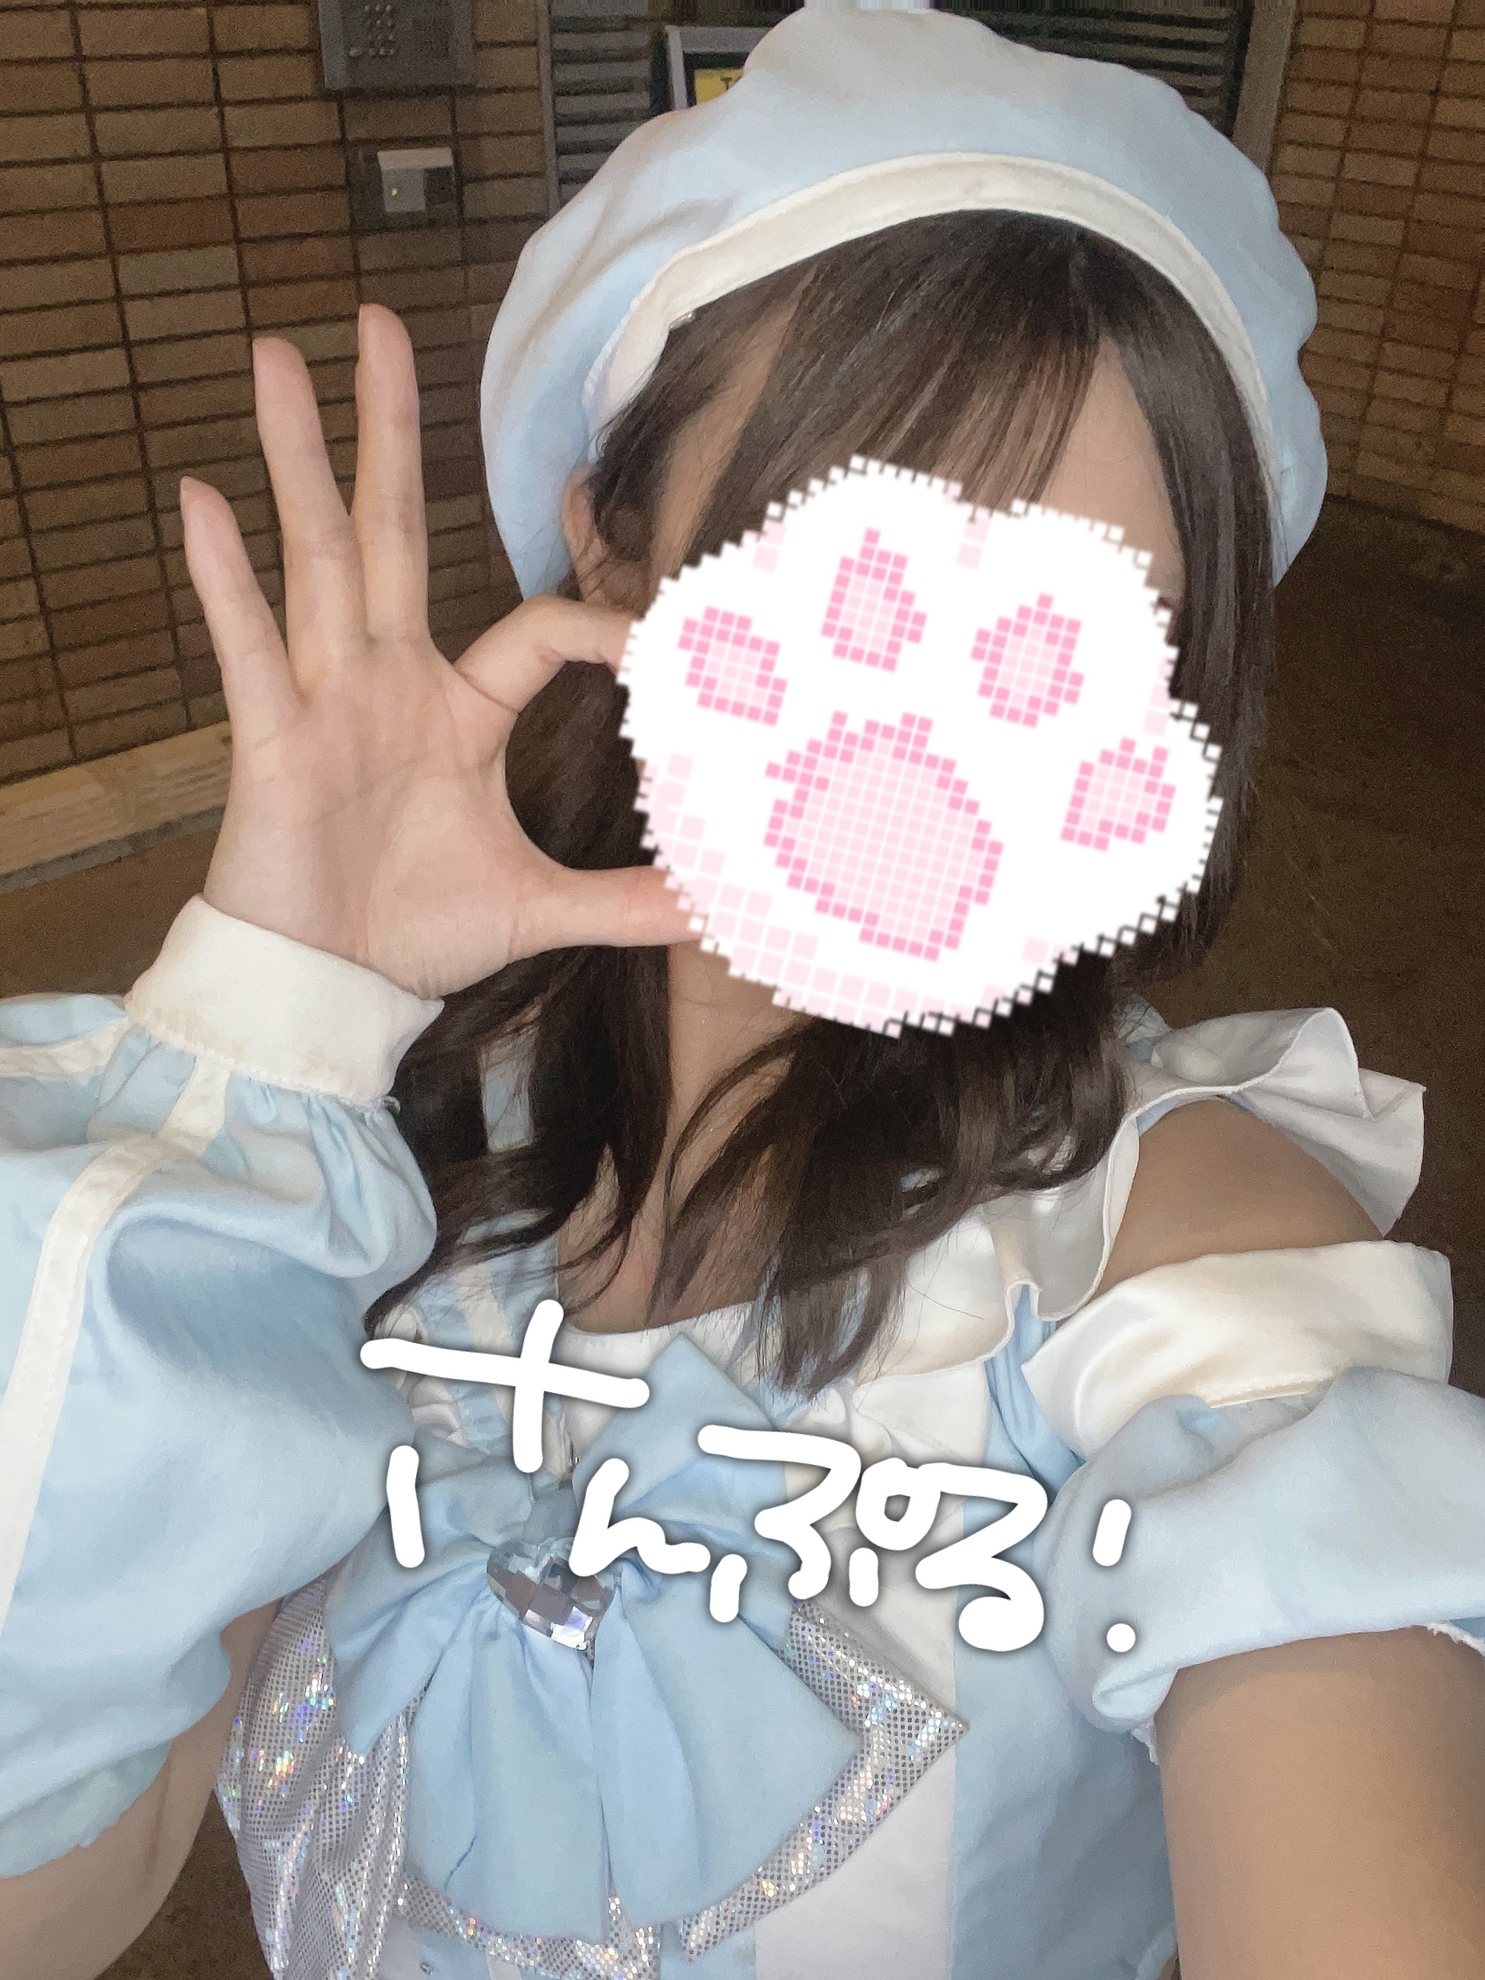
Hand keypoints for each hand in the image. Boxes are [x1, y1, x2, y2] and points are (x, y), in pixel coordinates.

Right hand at [182, 304, 689, 998]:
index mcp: (458, 710)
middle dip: (386, 430)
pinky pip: (251, 650)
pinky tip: (203, 498)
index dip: (606, 625)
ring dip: (298, 459)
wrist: (326, 992)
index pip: (539, 630)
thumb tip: (716, 911)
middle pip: (390, 532)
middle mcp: (388, 682)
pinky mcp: (273, 739)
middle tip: (378, 322)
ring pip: (317, 559)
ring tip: (275, 358)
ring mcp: (326, 700)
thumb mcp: (538, 907)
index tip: (666, 643)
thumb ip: (625, 902)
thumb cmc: (415, 935)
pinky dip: (225, 580)